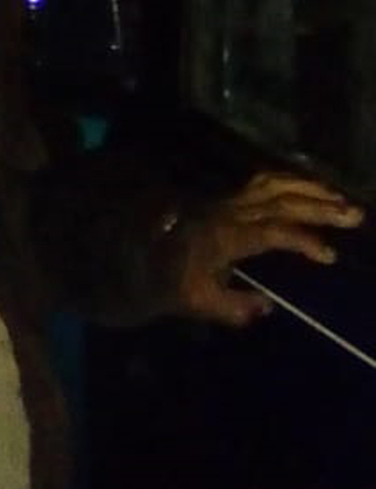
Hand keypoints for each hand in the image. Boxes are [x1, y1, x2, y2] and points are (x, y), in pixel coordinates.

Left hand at [175, 171, 364, 327]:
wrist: (134, 255)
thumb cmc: (167, 281)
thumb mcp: (196, 302)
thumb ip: (234, 307)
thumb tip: (267, 305)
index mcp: (225, 236)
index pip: (273, 232)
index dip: (304, 241)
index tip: (329, 256)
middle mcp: (229, 211)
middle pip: (280, 201)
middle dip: (320, 206)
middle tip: (355, 214)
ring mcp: (227, 201)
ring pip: (273, 185)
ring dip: (309, 189)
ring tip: (341, 199)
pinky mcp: (226, 198)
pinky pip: (262, 181)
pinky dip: (290, 181)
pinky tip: (310, 188)